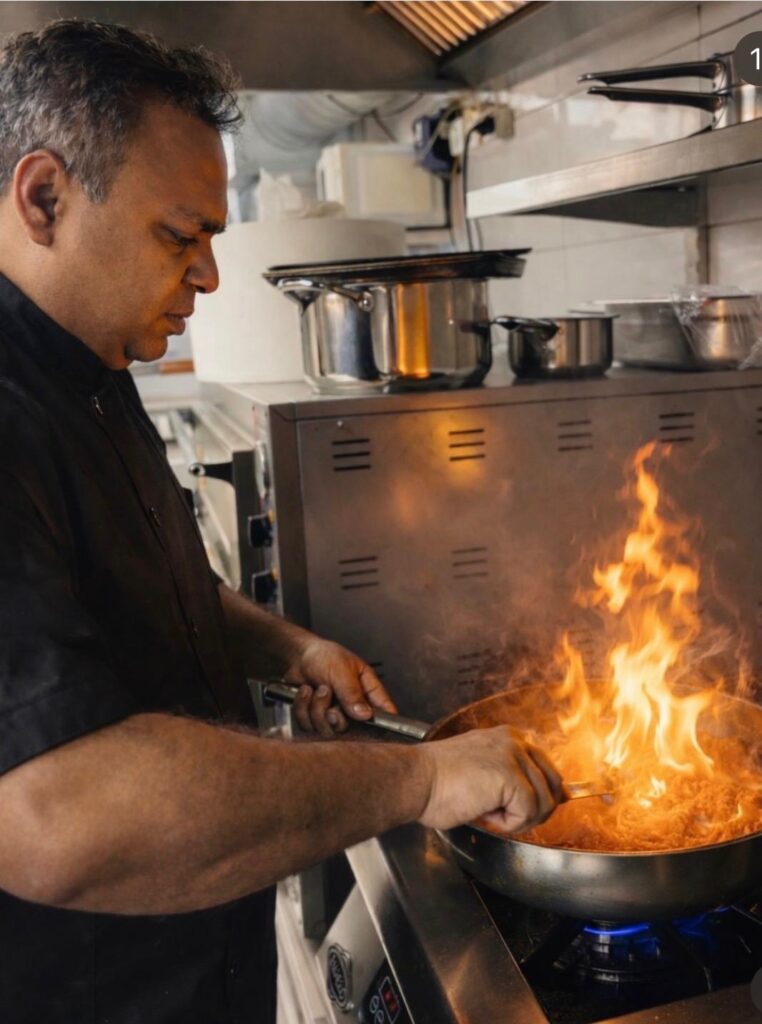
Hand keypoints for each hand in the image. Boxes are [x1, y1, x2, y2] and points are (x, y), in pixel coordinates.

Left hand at [285, 638, 396, 738]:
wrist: (297, 656)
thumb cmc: (324, 656)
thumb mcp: (341, 670)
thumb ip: (352, 693)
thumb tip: (365, 714)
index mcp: (367, 689)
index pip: (385, 709)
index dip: (385, 721)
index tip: (376, 725)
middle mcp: (353, 705)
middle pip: (351, 728)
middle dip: (334, 714)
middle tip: (325, 692)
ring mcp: (334, 714)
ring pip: (328, 729)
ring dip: (315, 707)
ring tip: (314, 688)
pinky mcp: (316, 718)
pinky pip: (309, 726)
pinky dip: (302, 708)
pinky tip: (304, 692)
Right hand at [417, 726, 563, 834]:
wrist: (414, 780)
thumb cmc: (438, 781)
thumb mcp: (483, 771)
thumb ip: (515, 778)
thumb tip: (552, 799)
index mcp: (509, 737)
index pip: (547, 771)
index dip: (536, 798)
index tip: (513, 808)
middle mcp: (515, 741)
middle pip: (553, 787)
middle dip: (534, 811)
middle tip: (503, 817)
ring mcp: (513, 756)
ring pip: (543, 803)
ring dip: (517, 818)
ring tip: (487, 812)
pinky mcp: (509, 776)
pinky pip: (527, 813)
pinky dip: (508, 824)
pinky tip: (484, 814)